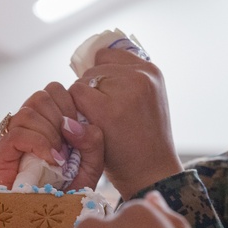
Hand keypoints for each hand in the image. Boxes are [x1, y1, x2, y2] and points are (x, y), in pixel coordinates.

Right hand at [0, 82, 105, 189]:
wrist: (55, 218)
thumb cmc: (73, 190)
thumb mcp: (93, 164)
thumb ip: (92, 140)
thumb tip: (70, 124)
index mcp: (50, 121)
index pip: (54, 90)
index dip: (70, 104)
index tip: (78, 129)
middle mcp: (29, 125)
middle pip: (41, 96)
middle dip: (61, 118)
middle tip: (68, 144)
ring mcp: (13, 138)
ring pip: (29, 111)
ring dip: (50, 133)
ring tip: (60, 157)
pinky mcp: (1, 155)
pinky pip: (18, 134)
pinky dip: (39, 144)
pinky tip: (52, 159)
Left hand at [69, 48, 183, 199]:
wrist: (151, 171)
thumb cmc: (143, 140)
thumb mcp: (145, 101)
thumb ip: (126, 80)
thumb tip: (92, 64)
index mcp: (152, 71)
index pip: (111, 55)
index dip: (104, 75)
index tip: (109, 97)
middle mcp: (141, 76)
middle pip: (96, 67)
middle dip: (95, 89)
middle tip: (110, 116)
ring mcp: (125, 90)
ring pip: (84, 80)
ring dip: (85, 100)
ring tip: (103, 123)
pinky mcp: (107, 109)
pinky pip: (76, 94)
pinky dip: (78, 110)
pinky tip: (94, 126)